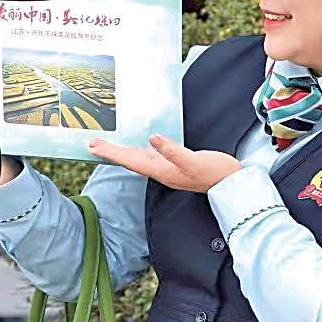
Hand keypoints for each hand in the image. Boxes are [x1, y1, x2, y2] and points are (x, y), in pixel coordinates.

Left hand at [87, 134, 239, 192]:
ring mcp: (166, 168)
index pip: (130, 159)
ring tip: (107, 146)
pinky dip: (138, 149)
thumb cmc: (213, 172)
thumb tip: (153, 139)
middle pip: (129, 160)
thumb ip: (172, 151)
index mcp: (161, 169)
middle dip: (111, 152)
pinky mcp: (174, 164)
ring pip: (137, 159)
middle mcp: (160, 170)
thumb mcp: (193, 161)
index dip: (111, 153)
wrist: (230, 183)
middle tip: (92, 144)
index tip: (93, 146)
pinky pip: (149, 155)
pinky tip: (138, 145)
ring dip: (121, 152)